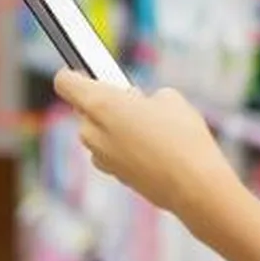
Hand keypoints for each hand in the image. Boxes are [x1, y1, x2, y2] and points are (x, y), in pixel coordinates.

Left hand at [53, 70, 237, 215]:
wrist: (195, 185)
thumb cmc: (182, 138)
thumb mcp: (170, 98)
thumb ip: (144, 95)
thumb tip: (138, 105)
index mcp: (99, 104)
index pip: (65, 81)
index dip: (77, 75)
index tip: (94, 76)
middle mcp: (91, 132)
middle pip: (86, 110)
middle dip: (108, 105)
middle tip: (138, 105)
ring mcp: (101, 158)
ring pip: (101, 134)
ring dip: (118, 129)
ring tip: (153, 132)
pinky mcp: (115, 176)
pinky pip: (114, 155)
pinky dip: (129, 151)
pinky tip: (156, 153)